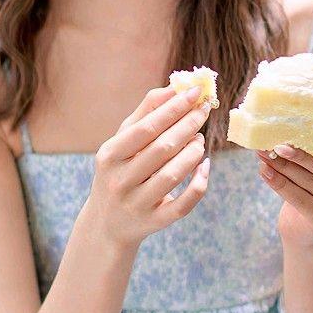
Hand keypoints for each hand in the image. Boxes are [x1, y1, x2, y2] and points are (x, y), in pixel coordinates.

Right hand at [85, 83, 212, 252]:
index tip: (194, 92)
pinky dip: (199, 184)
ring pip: (173, 175)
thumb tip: (173, 88)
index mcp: (109, 156)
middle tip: (204, 110)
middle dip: (187, 125)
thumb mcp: (121, 143)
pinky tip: (205, 166)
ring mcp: (137, 204)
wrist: (107, 224)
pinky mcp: (154, 222)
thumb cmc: (119, 172)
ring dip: (193, 152)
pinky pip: (183, 204)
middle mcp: (120, 181)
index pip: (146, 128)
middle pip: (162, 149)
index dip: (173, 109)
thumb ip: (145, 114)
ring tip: (200, 139)